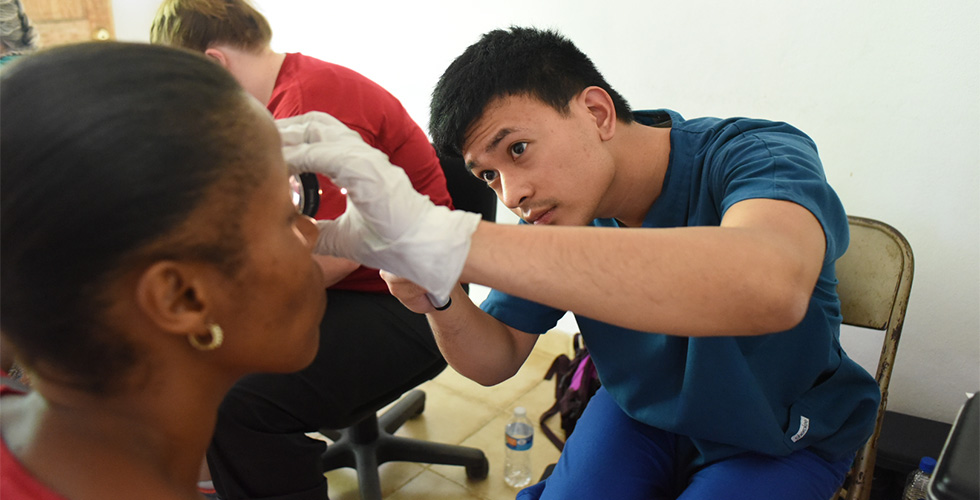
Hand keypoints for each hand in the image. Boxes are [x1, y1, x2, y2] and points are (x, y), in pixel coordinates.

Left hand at [277, 112, 480, 305]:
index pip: (319, 137)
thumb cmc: (394, 240)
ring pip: (319, 131)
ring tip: (262, 143)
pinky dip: (303, 156)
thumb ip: (321, 231)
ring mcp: (366, 160)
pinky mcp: (369, 171)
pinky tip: (282, 164)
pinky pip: (327, 155)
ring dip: (288, 136)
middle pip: (315, 124)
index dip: (291, 137)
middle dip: (284, 127)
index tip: (264, 146)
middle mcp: (361, 155)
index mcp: (358, 165)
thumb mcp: (345, 236)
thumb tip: (294, 237)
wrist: (426, 249)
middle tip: (255, 136)